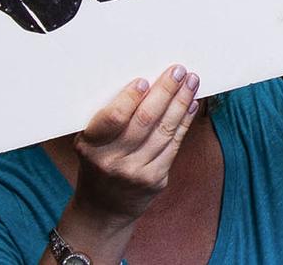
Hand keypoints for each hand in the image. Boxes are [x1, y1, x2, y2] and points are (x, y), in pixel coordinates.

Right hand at [68, 65, 202, 229]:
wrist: (102, 210)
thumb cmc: (97, 164)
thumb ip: (108, 119)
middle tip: (178, 71)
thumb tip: (145, 82)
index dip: (130, 97)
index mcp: (91, 146)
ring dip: (181, 102)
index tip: (144, 79)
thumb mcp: (91, 143)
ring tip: (191, 82)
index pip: (114, 118)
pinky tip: (190, 105)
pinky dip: (184, 122)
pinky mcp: (155, 180)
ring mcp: (136, 173)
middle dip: (165, 91)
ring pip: (165, 130)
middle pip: (146, 120)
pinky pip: (174, 145)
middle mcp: (113, 161)